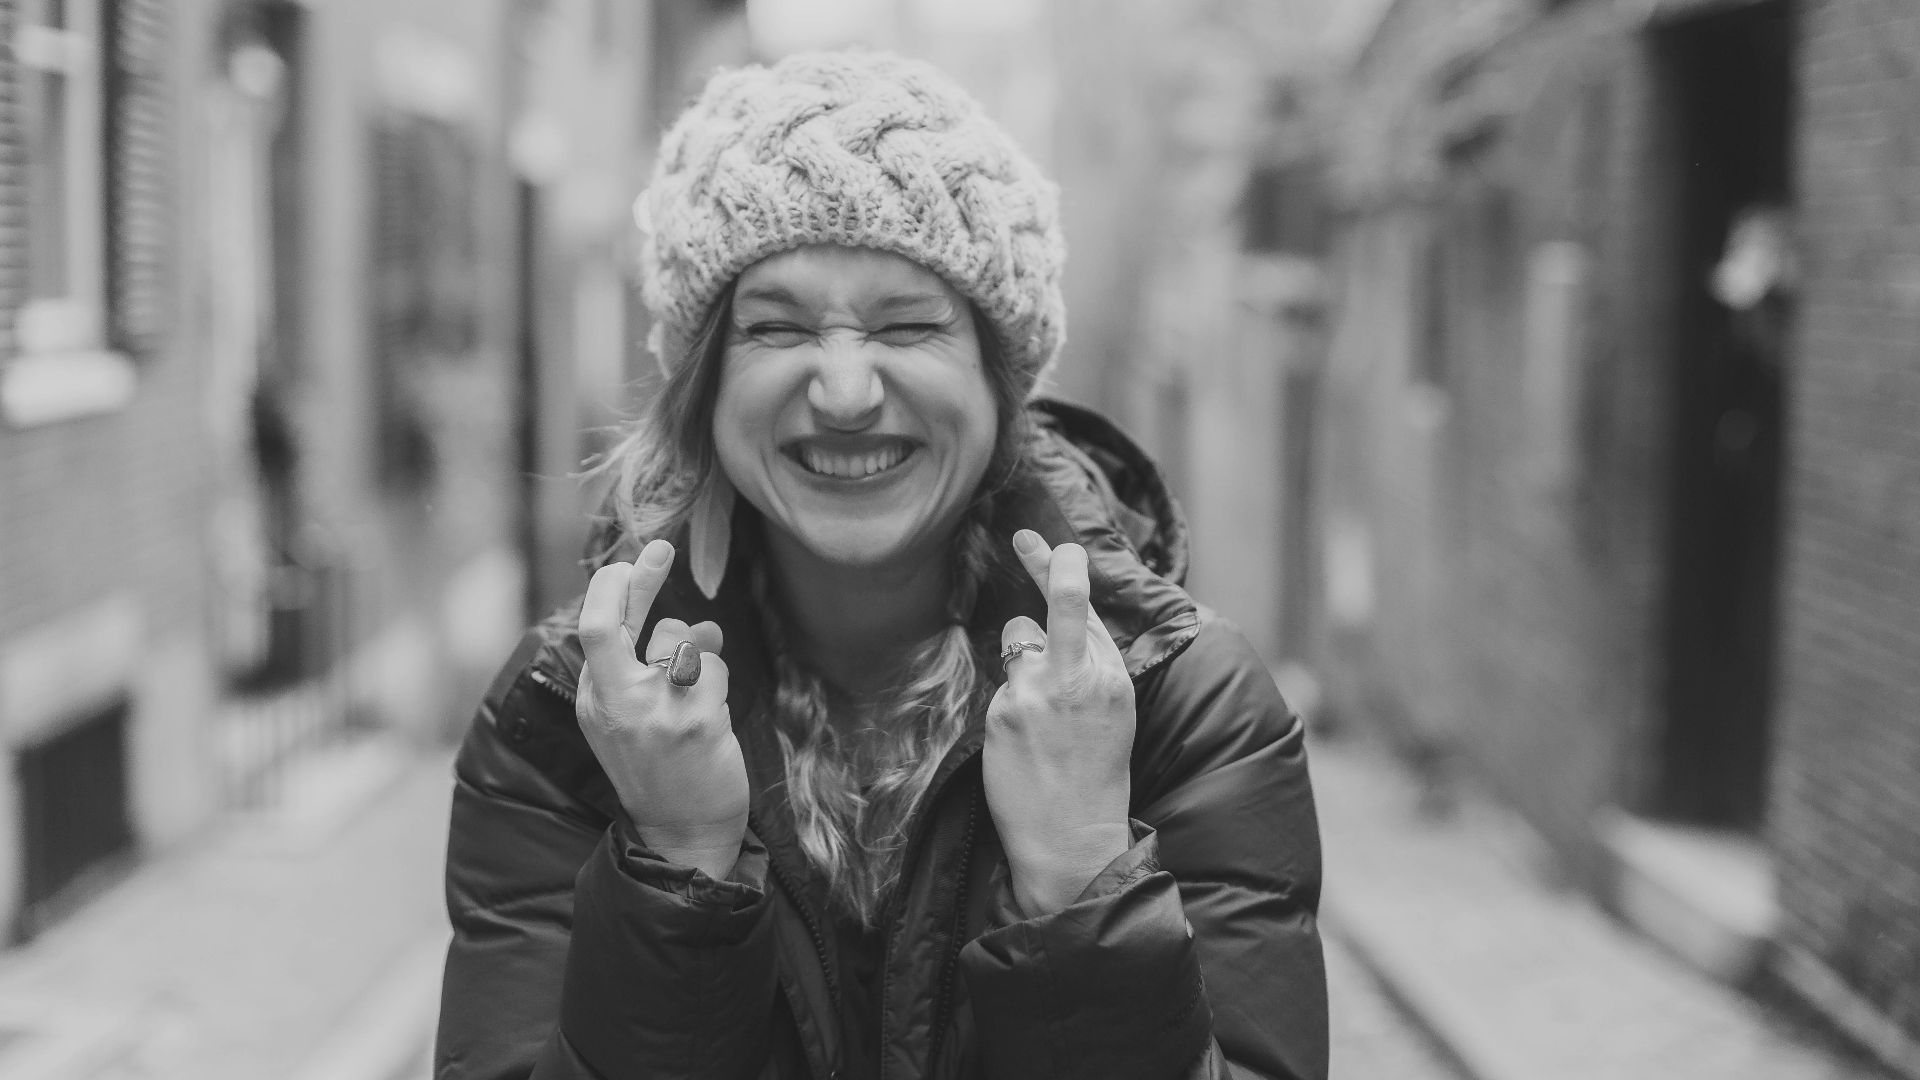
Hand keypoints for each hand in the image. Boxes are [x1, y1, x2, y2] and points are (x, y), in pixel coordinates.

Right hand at [577, 538, 748, 879]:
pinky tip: (712, 718)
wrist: (683, 834)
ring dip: (700, 655)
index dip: (612, 587)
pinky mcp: (693, 720)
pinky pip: (714, 668)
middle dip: (635, 579)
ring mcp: (652, 711)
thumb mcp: (632, 716)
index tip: (632, 561)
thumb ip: (643, 666)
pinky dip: (720, 682)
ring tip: (697, 697)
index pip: (591, 628)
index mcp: (594, 700)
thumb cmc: (662, 768)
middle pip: (606, 623)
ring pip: (681, 641)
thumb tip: (683, 619)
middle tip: (658, 549)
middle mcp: (614, 702)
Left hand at [984, 530, 1135, 916]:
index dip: (1065, 570)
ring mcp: (1041, 691)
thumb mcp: (1110, 717)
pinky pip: (1000, 686)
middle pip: (1064, 601)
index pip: (1088, 610)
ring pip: (1017, 638)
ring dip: (1019, 659)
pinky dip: (1007, 707)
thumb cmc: (1092, 781)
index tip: (1050, 545)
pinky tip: (1022, 746)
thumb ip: (1087, 668)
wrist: (1075, 842)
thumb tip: (1048, 625)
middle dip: (1049, 565)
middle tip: (1026, 536)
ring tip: (1035, 713)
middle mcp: (1082, 676)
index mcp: (1113, 678)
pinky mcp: (1007, 710)